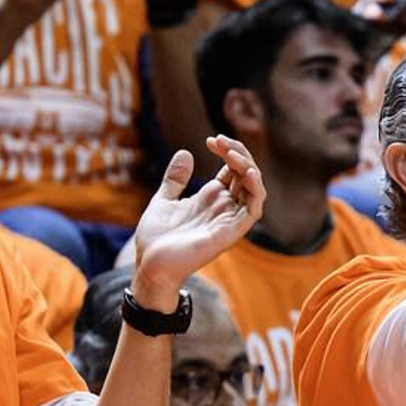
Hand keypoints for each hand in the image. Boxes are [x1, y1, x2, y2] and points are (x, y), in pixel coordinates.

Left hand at [131, 136, 262, 305]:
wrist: (149, 265)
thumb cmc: (156, 239)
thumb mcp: (164, 200)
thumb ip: (175, 179)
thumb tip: (185, 153)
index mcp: (211, 198)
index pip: (233, 169)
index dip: (228, 151)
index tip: (211, 140)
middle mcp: (224, 207)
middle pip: (246, 174)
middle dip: (238, 153)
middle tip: (219, 141)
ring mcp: (228, 219)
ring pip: (254, 189)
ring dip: (249, 167)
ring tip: (232, 153)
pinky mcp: (230, 233)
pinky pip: (253, 210)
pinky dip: (255, 190)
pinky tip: (246, 173)